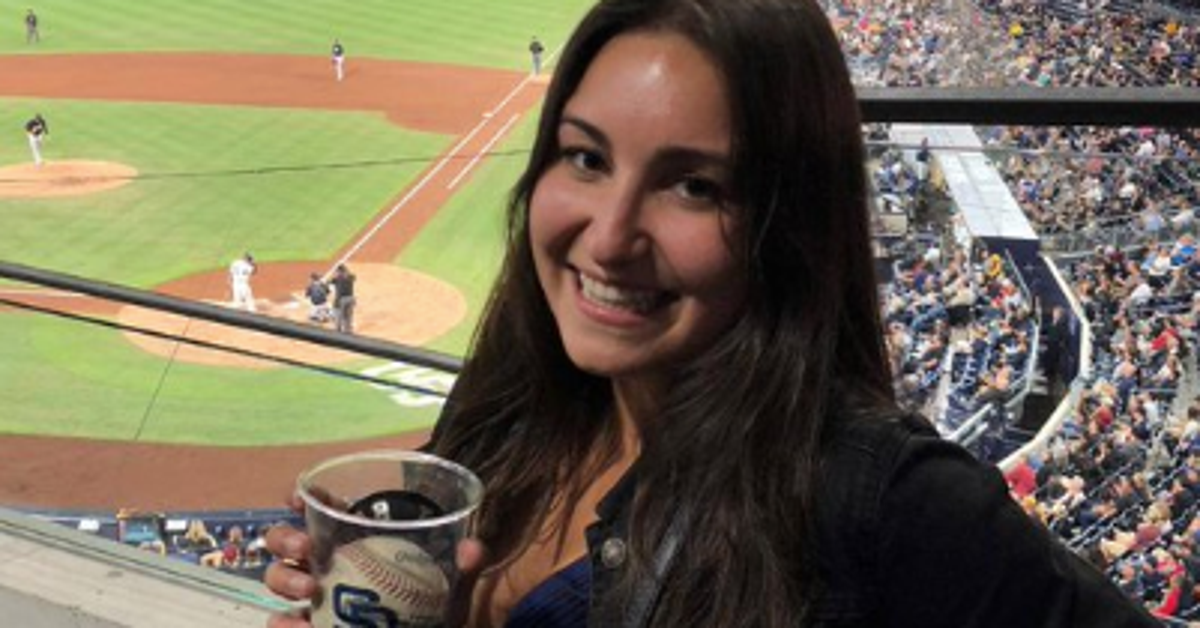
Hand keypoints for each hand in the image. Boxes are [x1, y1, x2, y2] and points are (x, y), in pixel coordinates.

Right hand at [263, 493, 489, 627]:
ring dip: (284, 580)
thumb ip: (466, 567)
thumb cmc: (440, 604)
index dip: (305, 496)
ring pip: (280, 578)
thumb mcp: (456, 584)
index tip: (302, 497)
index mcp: (360, 537)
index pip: (323, 506)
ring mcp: (317, 597)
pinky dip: (284, 624)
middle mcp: (330, 561)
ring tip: (307, 591)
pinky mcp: (313, 626)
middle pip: (289, 539)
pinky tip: (296, 625)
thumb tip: (471, 550)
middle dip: (287, 537)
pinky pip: (285, 623)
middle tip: (306, 548)